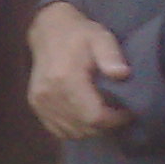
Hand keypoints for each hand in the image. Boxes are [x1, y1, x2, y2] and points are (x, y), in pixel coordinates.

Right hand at [27, 0, 134, 140]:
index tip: (128, 111)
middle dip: (106, 125)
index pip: (94, 116)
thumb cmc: (79, 34)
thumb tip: (122, 74)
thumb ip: (111, 56)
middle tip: (118, 111)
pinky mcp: (36, 106)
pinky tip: (84, 115)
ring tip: (102, 112)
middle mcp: (49, 94)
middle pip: (84, 128)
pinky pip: (59, 130)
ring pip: (72, 132)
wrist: (48, 31)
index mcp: (65, 79)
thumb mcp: (101, 37)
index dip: (115, 120)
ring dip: (91, 129)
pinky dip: (75, 129)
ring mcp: (40, 102)